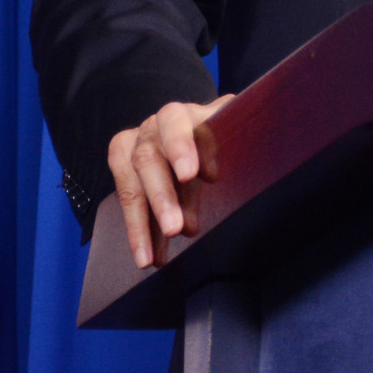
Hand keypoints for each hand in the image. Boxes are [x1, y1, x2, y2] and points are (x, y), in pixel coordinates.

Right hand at [106, 95, 234, 268]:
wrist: (195, 131)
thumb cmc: (220, 132)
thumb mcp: (229, 129)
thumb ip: (236, 139)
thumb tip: (250, 156)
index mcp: (182, 114)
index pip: (175, 123)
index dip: (183, 148)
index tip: (197, 176)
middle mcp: (153, 127)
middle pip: (148, 159)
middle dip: (162, 196)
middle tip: (177, 228)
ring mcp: (134, 147)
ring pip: (131, 186)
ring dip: (142, 224)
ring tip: (152, 258)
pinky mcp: (122, 167)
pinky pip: (125, 203)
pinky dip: (136, 232)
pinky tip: (145, 257)